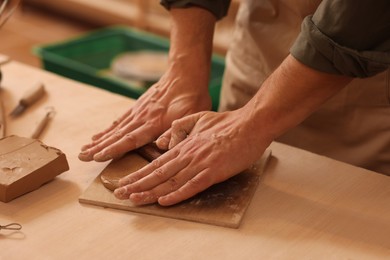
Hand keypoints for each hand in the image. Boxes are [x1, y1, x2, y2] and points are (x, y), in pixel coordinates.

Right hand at [78, 67, 211, 161]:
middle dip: (99, 147)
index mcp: (154, 122)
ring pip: (115, 128)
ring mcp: (138, 112)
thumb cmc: (192, 97)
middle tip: (82, 157)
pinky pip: (119, 120)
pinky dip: (108, 129)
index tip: (97, 157)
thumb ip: (178, 131)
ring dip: (99, 140)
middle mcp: (142, 118)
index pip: (130, 139)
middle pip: (117, 135)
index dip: (113, 149)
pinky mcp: (137, 107)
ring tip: (84, 149)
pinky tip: (98, 135)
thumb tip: (162, 145)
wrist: (185, 74)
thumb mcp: (192, 115)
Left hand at [113, 108, 271, 205]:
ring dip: (151, 192)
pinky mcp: (213, 171)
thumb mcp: (198, 119)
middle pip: (158, 173)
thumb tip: (162, 142)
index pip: (156, 163)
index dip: (138, 174)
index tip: (124, 182)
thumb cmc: (226, 123)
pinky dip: (177, 195)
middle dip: (137, 185)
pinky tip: (164, 201)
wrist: (250, 124)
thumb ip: (178, 129)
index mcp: (184, 145)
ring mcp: (200, 164)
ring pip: (170, 181)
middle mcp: (187, 155)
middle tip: (119, 195)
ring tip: (133, 200)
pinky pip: (192, 186)